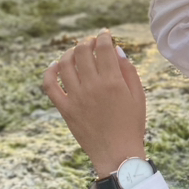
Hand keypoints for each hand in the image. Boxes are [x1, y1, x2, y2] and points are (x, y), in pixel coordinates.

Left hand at [43, 30, 146, 177]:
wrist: (117, 153)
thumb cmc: (132, 125)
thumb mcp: (139, 97)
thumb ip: (129, 71)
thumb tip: (117, 51)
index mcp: (113, 82)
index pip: (104, 49)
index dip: (103, 37)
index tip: (105, 34)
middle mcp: (92, 86)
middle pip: (82, 52)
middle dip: (87, 42)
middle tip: (91, 42)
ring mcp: (76, 97)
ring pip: (64, 64)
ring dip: (69, 53)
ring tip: (76, 52)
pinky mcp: (65, 108)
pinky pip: (50, 85)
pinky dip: (49, 72)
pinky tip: (55, 66)